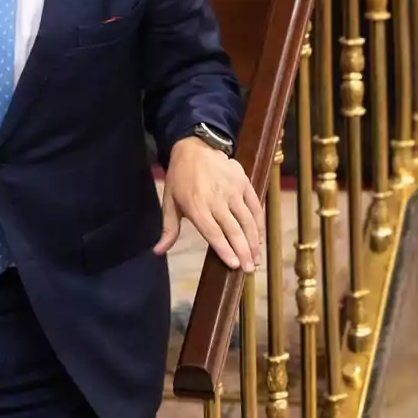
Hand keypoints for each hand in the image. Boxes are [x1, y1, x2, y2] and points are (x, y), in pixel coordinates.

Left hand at [155, 137, 264, 271]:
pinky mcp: (243, 183)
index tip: (234, 265)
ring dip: (254, 242)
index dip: (225, 250)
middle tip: (249, 270)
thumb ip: (169, 229)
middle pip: (233, 230)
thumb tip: (158, 251)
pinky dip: (259, 224)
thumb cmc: (180, 178)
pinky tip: (259, 239)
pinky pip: (255, 207)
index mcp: (196, 205)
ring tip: (256, 259)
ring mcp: (232, 190)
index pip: (213, 232)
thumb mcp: (170, 201)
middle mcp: (216, 199)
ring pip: (247, 220)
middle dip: (243, 252)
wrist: (195, 148)